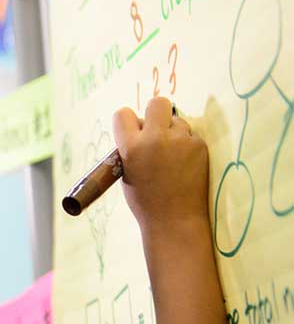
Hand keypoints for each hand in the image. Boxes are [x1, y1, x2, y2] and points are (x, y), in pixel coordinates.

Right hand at [113, 97, 208, 229]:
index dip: (128, 122)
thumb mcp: (127, 173)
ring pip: (177, 120)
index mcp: (131, 147)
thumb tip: (141, 130)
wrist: (174, 220)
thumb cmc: (146, 201)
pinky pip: (191, 135)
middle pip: (157, 103)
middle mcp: (155, 139)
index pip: (124, 114)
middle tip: (156, 131)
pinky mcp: (199, 146)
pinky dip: (187, 145)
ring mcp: (180, 141)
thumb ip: (132, 148)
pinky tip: (184, 164)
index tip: (132, 131)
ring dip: (173, 132)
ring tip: (171, 157)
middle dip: (156, 113)